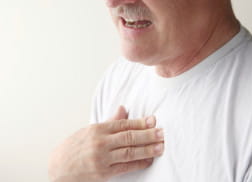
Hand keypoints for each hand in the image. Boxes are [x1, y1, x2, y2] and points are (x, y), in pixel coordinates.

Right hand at [48, 106, 163, 181]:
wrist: (58, 168)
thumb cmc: (74, 147)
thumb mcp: (90, 130)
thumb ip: (110, 121)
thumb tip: (124, 109)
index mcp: (97, 129)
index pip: (123, 124)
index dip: (140, 122)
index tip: (153, 120)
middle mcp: (100, 143)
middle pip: (128, 137)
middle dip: (147, 135)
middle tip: (162, 132)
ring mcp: (101, 159)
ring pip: (129, 152)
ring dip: (147, 149)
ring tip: (160, 146)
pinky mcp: (103, 174)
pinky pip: (124, 167)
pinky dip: (138, 163)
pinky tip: (148, 160)